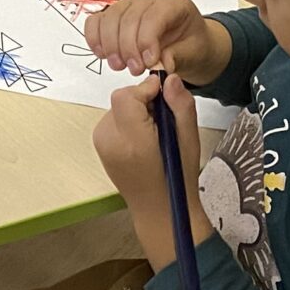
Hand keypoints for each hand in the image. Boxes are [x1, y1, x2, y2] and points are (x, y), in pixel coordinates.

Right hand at [84, 0, 220, 80]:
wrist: (188, 44)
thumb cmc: (192, 45)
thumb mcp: (193, 53)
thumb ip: (177, 57)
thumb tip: (161, 65)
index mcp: (173, 3)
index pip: (152, 16)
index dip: (146, 41)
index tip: (149, 63)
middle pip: (127, 18)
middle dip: (127, 48)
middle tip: (134, 70)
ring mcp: (129, 5)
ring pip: (109, 19)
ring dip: (110, 46)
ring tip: (120, 66)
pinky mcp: (115, 15)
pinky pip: (96, 21)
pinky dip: (95, 38)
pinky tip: (103, 54)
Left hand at [92, 72, 207, 264]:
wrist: (159, 210)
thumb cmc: (177, 178)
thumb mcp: (189, 141)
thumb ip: (181, 106)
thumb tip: (169, 79)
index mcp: (133, 141)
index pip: (126, 96)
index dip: (146, 90)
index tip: (164, 98)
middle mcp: (111, 141)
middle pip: (121, 99)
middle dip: (143, 102)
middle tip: (163, 121)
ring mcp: (101, 145)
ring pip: (117, 108)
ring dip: (136, 112)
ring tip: (154, 134)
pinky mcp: (99, 146)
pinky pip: (113, 119)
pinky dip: (128, 122)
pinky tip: (143, 140)